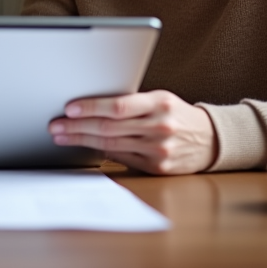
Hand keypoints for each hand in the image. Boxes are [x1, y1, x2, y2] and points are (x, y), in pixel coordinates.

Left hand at [49, 90, 216, 174]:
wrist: (210, 140)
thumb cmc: (177, 114)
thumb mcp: (160, 99)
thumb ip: (132, 103)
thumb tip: (92, 106)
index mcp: (160, 103)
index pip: (119, 106)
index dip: (92, 107)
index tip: (69, 107)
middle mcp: (160, 127)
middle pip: (110, 127)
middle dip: (78, 126)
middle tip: (56, 125)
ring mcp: (159, 150)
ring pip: (111, 144)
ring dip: (82, 140)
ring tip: (62, 135)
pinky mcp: (157, 168)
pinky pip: (122, 158)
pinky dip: (100, 151)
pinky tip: (85, 146)